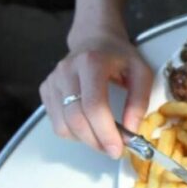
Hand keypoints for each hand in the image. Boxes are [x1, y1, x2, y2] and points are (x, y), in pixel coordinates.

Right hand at [39, 32, 152, 157]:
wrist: (94, 37)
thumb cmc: (119, 56)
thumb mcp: (141, 72)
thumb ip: (140, 100)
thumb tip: (131, 130)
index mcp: (92, 63)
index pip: (93, 105)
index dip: (105, 132)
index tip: (117, 149)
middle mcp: (67, 71)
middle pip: (75, 119)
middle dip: (95, 141)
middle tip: (112, 149)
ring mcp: (52, 80)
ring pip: (62, 125)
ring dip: (84, 139)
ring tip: (102, 136)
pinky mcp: (45, 89)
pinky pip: (55, 121)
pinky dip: (73, 132)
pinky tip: (88, 125)